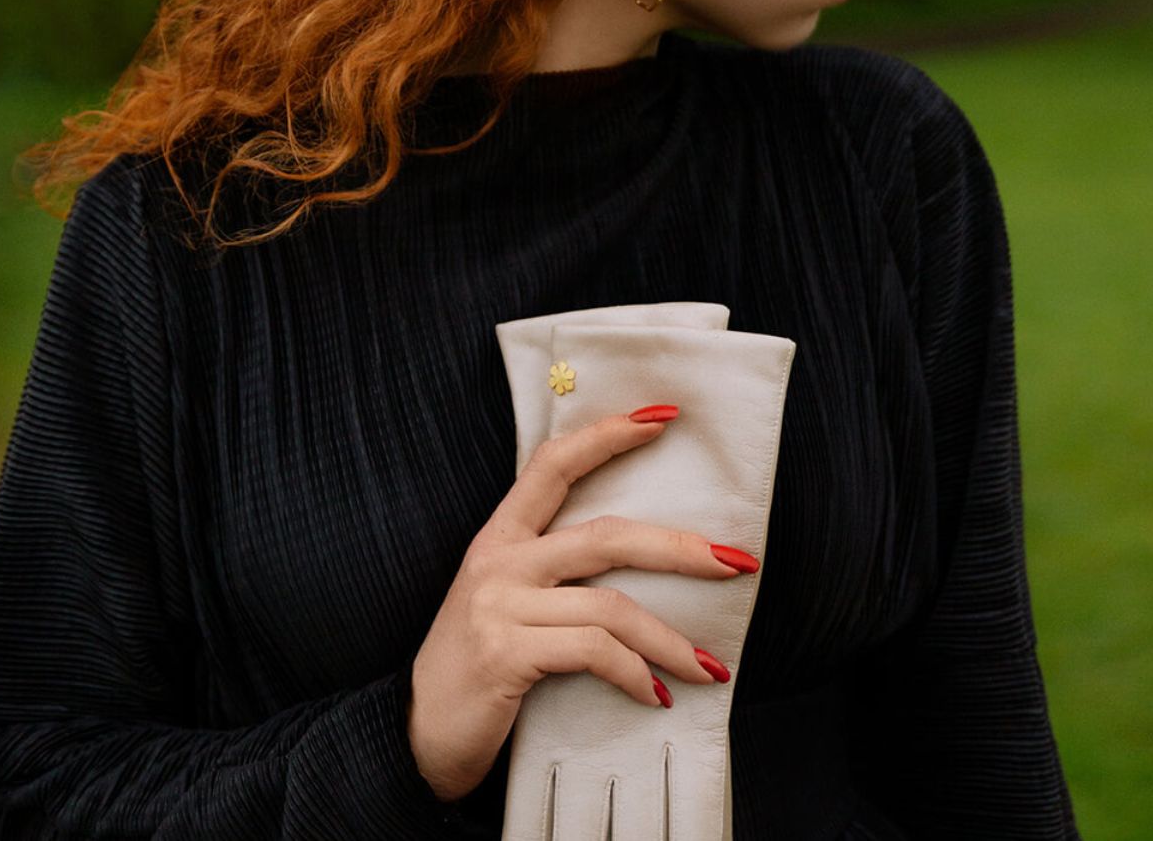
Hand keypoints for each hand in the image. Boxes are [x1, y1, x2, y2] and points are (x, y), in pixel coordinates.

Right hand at [406, 408, 746, 802]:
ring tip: (708, 668)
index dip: (607, 436)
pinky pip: (593, 652)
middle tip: (737, 562)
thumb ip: (552, 571)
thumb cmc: (475, 667)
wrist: (414, 735)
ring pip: (610, 603)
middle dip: (680, 548)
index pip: (554, 463)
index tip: (662, 418)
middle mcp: (498, 560)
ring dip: (670, 639)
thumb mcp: (505, 602)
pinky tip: (655, 695)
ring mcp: (499, 605)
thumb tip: (640, 557)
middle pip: (605, 535)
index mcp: (499, 536)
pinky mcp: (506, 654)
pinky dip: (635, 674)